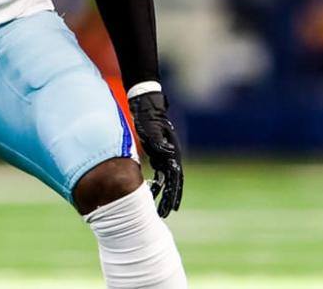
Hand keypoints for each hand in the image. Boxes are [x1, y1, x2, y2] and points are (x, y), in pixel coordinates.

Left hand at [130, 91, 182, 217]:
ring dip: (162, 195)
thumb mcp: (153, 130)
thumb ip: (159, 142)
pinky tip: (148, 194)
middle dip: (169, 200)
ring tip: (157, 211)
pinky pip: (158, 174)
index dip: (174, 194)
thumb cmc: (149, 119)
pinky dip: (155, 184)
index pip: (175, 179)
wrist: (147, 107)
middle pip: (172, 184)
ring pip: (165, 181)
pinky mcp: (157, 155)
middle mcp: (171, 158)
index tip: (172, 208)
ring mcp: (165, 157)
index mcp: (172, 154)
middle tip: (164, 216)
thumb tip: (166, 154)